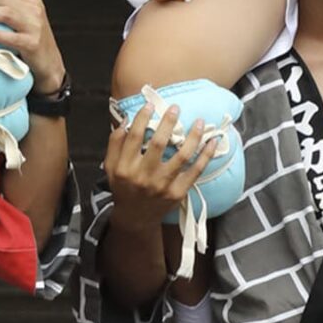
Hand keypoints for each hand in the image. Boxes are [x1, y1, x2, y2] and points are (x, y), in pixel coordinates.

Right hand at [102, 95, 219, 230]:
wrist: (136, 217)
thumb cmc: (123, 187)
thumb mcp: (111, 166)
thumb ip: (115, 143)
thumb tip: (126, 120)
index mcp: (125, 167)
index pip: (134, 137)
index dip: (142, 118)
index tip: (150, 105)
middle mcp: (144, 176)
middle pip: (158, 144)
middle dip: (168, 123)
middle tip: (175, 108)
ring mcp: (163, 185)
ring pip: (181, 156)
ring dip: (193, 137)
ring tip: (199, 122)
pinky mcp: (178, 192)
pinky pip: (195, 171)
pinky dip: (205, 156)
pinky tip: (212, 143)